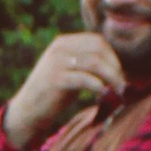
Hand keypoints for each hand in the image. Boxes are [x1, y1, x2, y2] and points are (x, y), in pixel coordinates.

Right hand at [2, 30, 124, 150]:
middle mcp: (59, 48)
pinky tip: (104, 95)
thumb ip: (86, 62)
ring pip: (94, 63)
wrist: (28, 110)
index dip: (112, 56)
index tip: (120, 73)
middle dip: (114, 67)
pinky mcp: (56, 79)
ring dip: (111, 77)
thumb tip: (117, 65)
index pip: (97, 41)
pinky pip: (85, 79)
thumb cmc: (53, 93)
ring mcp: (56, 63)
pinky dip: (99, 86)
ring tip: (118, 91)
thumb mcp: (69, 70)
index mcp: (63, 42)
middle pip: (98, 50)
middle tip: (122, 84)